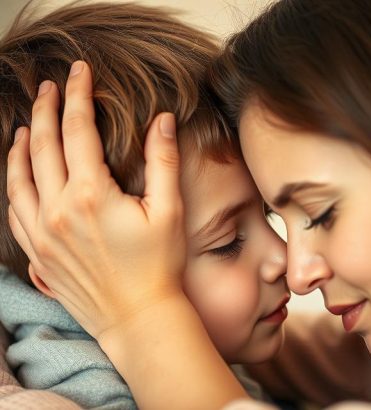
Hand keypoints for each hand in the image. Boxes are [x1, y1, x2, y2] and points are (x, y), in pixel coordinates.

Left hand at [6, 61, 186, 338]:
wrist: (138, 317)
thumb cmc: (159, 266)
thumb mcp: (169, 210)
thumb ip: (163, 161)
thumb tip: (163, 120)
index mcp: (91, 194)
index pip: (79, 130)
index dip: (78, 95)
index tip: (79, 71)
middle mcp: (58, 210)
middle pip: (44, 146)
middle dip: (46, 109)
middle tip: (49, 86)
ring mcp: (42, 233)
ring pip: (19, 177)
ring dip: (21, 144)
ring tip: (28, 123)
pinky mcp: (39, 253)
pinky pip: (15, 210)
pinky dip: (13, 183)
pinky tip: (20, 174)